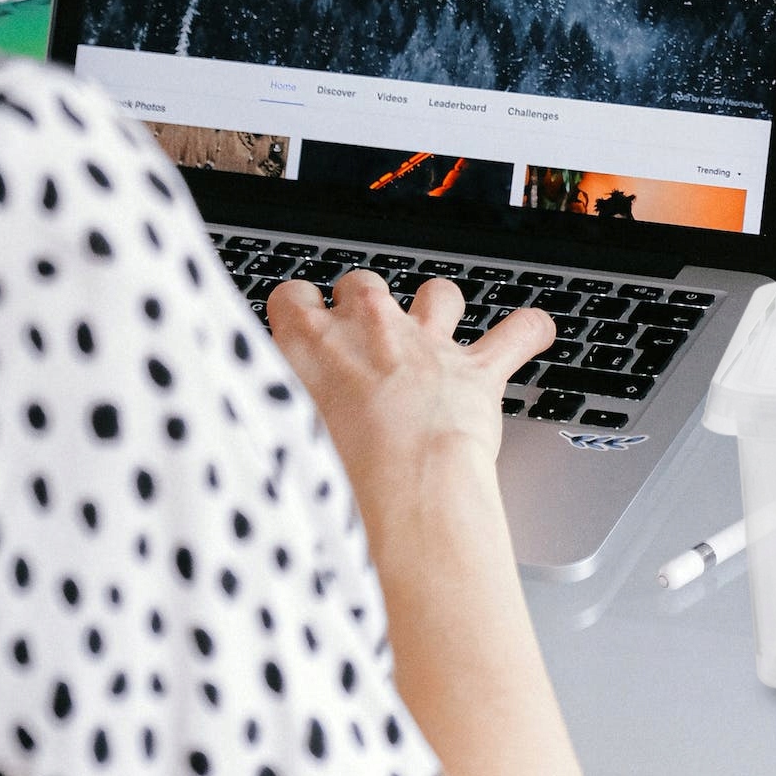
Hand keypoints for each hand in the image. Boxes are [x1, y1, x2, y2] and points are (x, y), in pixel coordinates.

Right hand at [268, 271, 554, 539]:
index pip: (292, 298)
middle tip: (361, 336)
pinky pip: (517, 332)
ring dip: (437, 306)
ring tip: (436, 324)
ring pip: (438, 294)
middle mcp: (370, 330)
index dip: (299, 311)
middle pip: (363, 285)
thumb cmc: (330, 478)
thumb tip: (241, 432)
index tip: (300, 327)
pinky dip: (528, 331)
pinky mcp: (477, 370)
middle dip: (362, 303)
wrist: (399, 490)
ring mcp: (428, 345)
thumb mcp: (268, 444)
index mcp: (309, 344)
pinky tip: (535, 331)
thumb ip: (264, 419)